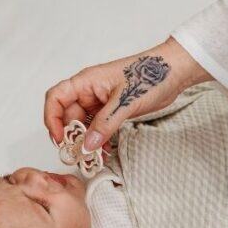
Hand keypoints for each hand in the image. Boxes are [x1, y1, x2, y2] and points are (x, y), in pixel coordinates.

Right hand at [44, 37, 209, 150]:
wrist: (175, 71)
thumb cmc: (151, 75)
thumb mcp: (126, 101)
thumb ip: (105, 124)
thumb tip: (87, 145)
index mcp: (87, 81)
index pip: (56, 98)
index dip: (52, 119)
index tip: (60, 139)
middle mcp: (90, 91)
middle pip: (68, 115)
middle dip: (71, 135)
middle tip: (78, 154)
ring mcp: (101, 101)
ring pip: (83, 123)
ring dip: (85, 140)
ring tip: (92, 156)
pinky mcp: (112, 110)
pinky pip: (97, 127)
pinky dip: (98, 139)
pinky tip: (103, 150)